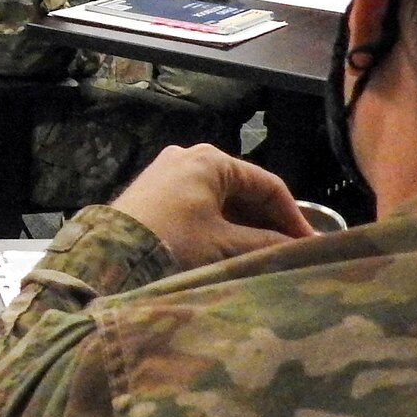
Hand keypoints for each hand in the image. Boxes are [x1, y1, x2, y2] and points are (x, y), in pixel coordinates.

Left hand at [106, 144, 313, 270]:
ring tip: (265, 255)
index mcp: (210, 160)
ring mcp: (168, 174)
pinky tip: (232, 250)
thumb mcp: (223, 245)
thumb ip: (265, 244)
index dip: (293, 216)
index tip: (308, 244)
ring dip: (244, 226)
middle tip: (290, 251)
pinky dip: (219, 225)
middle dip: (268, 221)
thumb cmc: (171, 243)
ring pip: (221, 200)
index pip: (267, 184)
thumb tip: (295, 248)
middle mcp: (188, 158)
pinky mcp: (154, 193)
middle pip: (243, 190)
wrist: (108, 258)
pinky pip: (199, 206)